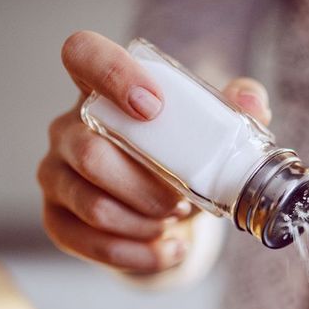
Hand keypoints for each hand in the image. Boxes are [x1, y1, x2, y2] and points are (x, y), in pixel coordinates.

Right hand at [37, 30, 271, 272]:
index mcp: (101, 89)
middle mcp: (68, 128)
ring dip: (146, 222)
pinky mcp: (57, 219)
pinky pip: (88, 243)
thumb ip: (234, 108)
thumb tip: (253, 102)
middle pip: (89, 152)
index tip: (153, 107)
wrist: (168, 207)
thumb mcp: (210, 129)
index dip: (111, 73)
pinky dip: (139, 254)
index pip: (82, 53)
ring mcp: (56, 174)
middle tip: (183, 199)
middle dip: (147, 186)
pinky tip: (170, 251)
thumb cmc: (181, 155)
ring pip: (93, 205)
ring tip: (176, 221)